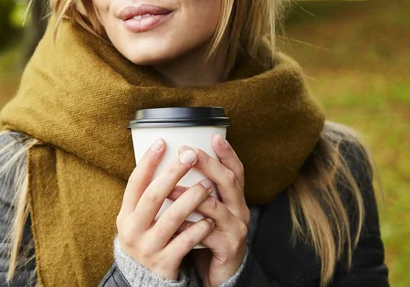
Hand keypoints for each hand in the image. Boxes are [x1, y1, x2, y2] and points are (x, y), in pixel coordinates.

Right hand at [116, 139, 215, 279]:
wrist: (145, 280)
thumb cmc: (147, 239)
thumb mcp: (139, 219)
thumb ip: (147, 196)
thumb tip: (163, 159)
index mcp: (125, 215)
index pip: (135, 184)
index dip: (147, 162)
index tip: (162, 142)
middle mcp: (132, 231)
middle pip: (152, 197)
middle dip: (172, 174)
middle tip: (190, 155)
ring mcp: (148, 248)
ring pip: (171, 219)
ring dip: (191, 199)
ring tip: (207, 184)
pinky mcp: (164, 263)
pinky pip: (184, 243)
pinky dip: (197, 229)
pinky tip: (209, 219)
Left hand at [168, 135, 248, 286]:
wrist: (222, 274)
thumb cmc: (210, 236)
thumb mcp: (209, 211)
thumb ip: (200, 192)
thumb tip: (175, 165)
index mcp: (235, 199)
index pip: (236, 170)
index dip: (227, 153)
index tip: (213, 136)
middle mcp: (240, 210)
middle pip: (228, 181)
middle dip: (208, 164)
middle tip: (188, 151)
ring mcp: (235, 229)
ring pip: (215, 207)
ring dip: (191, 195)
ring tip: (170, 188)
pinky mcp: (227, 248)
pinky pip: (206, 234)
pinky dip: (189, 226)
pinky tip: (174, 222)